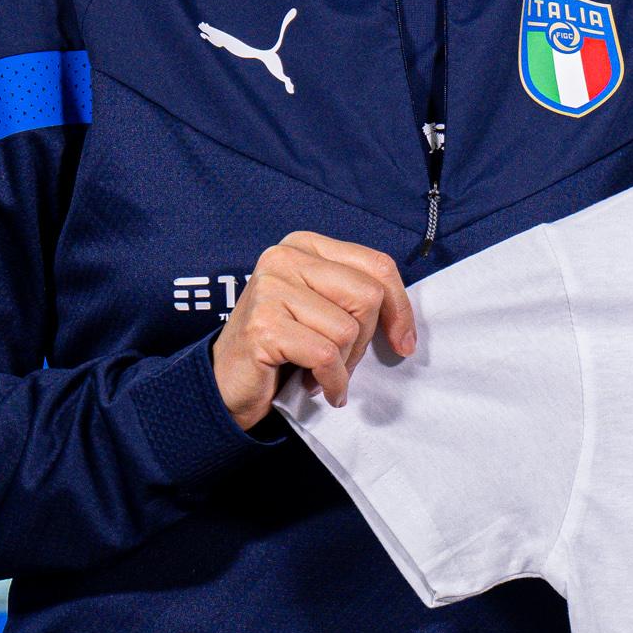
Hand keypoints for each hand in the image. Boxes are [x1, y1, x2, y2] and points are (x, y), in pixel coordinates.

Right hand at [211, 232, 415, 422]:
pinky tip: (315, 386)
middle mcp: (284, 257)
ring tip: (319, 372)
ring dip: (343, 365)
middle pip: (368, 296)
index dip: (401, 308)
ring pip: (347, 329)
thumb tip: (405, 329)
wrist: (227, 382)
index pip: (378, 266)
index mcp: (304, 245)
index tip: (403, 343)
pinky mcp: (264, 325)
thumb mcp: (322, 309)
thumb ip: (356, 299)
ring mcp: (271, 289)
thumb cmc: (283, 346)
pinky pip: (325, 356)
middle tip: (342, 362)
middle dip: (365, 341)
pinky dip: (331, 381)